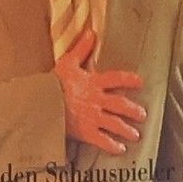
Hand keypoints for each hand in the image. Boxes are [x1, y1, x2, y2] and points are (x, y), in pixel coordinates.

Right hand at [55, 30, 143, 154]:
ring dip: (127, 130)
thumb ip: (81, 49)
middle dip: (133, 110)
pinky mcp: (85, 132)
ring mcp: (92, 117)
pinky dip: (112, 145)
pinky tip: (120, 149)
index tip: (140, 82)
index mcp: (93, 83)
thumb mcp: (67, 63)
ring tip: (136, 135)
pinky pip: (103, 140)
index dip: (130, 80)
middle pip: (121, 104)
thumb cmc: (52, 84)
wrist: (40, 104)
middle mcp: (97, 100)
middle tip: (142, 115)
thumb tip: (91, 32)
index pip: (117, 79)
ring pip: (115, 124)